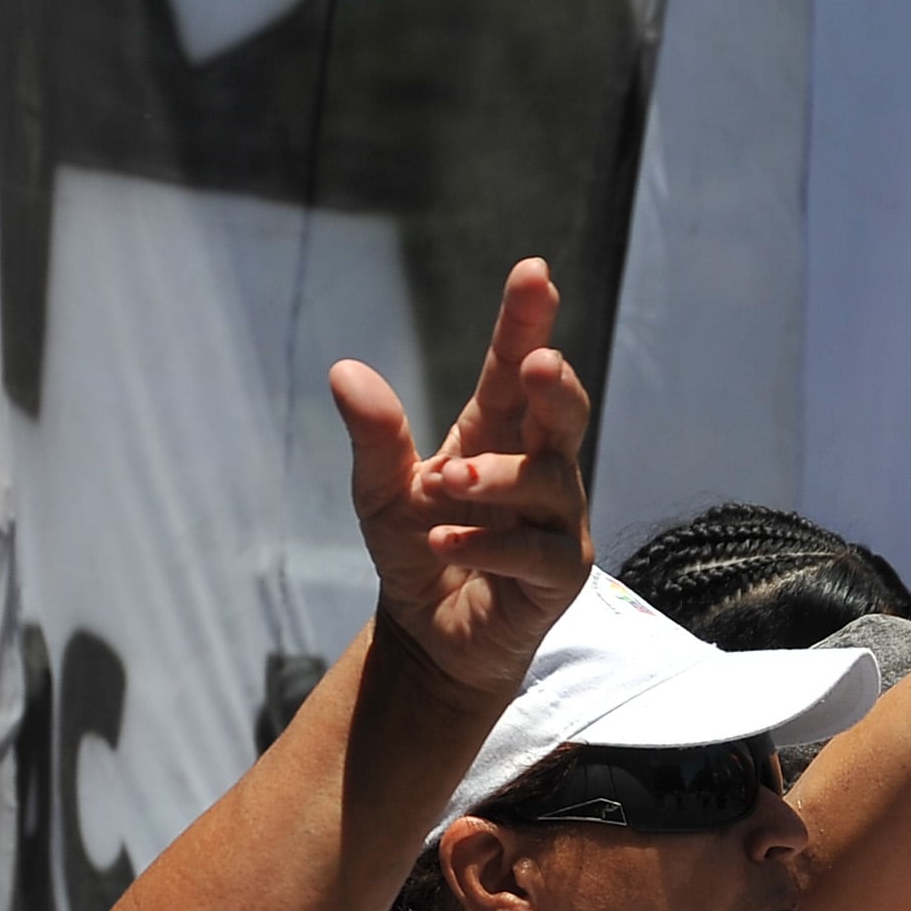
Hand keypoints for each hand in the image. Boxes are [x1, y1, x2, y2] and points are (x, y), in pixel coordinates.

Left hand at [333, 258, 592, 706]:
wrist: (428, 638)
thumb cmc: (416, 551)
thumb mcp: (380, 492)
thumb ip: (374, 436)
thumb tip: (345, 370)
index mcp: (497, 432)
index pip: (515, 368)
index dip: (527, 320)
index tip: (534, 272)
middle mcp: (539, 467)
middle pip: (565, 411)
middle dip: (556, 383)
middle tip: (536, 362)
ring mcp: (558, 521)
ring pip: (549, 481)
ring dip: (493, 477)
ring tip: (440, 484)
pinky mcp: (560, 575)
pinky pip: (536, 550)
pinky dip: (489, 543)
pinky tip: (445, 541)